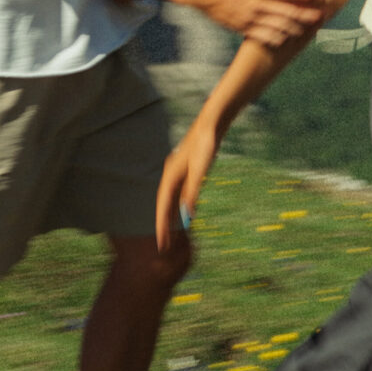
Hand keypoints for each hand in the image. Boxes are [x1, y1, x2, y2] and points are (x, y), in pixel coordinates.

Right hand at [157, 119, 219, 251]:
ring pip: (170, 200)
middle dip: (163, 226)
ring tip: (170, 235)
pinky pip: (178, 194)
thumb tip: (188, 215)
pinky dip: (177, 206)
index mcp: (170, 177)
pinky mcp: (186, 171)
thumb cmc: (205, 145)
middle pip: (163, 206)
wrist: (210, 124)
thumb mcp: (200, 170)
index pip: (162, 207)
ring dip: (169, 217)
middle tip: (163, 246)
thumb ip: (193, 192)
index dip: (161, 226)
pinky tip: (183, 213)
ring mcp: (177, 174)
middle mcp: (170, 176)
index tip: (161, 243)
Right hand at [190, 0, 325, 47]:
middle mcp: (255, 4)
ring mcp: (248, 19)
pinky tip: (289, 35)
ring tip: (310, 27)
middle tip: (323, 14)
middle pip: (289, 13)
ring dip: (297, 28)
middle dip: (308, 15)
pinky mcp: (242, 29)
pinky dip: (280, 38)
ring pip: (280, 29)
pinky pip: (265, 38)